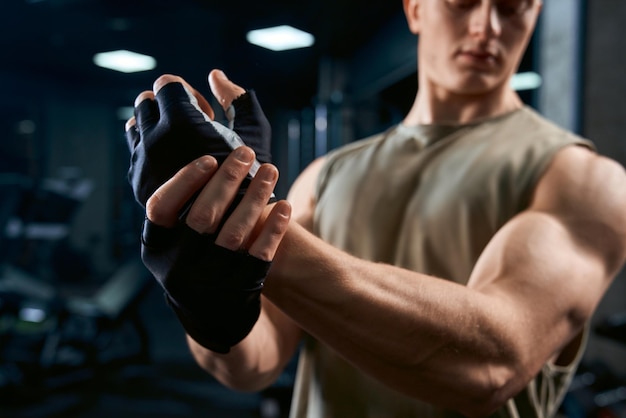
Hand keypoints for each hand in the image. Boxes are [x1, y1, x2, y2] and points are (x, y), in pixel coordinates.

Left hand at [125, 70, 271, 209]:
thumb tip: (215, 75)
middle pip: (145, 101)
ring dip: (155, 126)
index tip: (207, 113)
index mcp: (181, 123)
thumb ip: (238, 98)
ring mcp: (142, 163)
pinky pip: (136, 153)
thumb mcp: (253, 133)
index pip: (167, 84)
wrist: (231, 229)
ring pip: (135, 126)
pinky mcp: (138, 183)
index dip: (189, 93)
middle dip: (168, 106)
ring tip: (181, 144)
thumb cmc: (249, 178)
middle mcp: (154, 141)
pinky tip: (176, 164)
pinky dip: (151, 149)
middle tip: (193, 126)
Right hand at [125, 73, 289, 352]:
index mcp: (156, 242)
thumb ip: (182, 173)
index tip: (208, 157)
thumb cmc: (195, 250)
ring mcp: (210, 280)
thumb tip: (202, 96)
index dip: (183, 180)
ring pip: (233, 235)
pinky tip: (287, 207)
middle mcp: (178, 263)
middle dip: (227, 180)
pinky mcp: (239, 289)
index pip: (160, 207)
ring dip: (256, 198)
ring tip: (273, 171)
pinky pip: (259, 258)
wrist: (213, 313)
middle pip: (201, 216)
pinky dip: (274, 229)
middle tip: (247, 154)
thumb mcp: (179, 223)